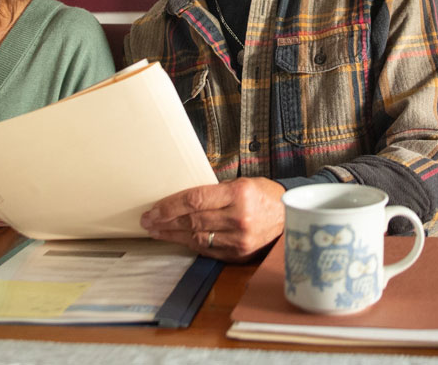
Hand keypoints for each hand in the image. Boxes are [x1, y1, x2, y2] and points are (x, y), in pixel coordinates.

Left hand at [140, 177, 285, 261]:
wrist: (290, 218)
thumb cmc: (264, 195)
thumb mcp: (242, 183)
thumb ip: (214, 192)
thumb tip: (181, 200)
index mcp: (239, 194)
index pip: (195, 200)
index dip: (170, 205)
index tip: (154, 209)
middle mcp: (239, 218)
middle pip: (192, 220)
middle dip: (165, 221)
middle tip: (148, 221)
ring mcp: (239, 239)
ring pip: (197, 237)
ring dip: (173, 235)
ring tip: (157, 231)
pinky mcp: (239, 254)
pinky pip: (208, 249)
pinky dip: (190, 244)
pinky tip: (178, 239)